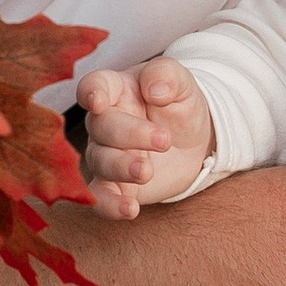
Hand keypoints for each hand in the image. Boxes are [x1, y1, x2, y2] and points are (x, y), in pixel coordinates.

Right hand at [80, 57, 214, 220]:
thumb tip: (154, 89)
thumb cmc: (179, 106)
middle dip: (129, 134)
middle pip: (101, 126)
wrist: (193, 142)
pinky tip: (130, 209)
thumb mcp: (182, 83)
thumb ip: (167, 75)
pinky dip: (110, 205)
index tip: (99, 102)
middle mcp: (104, 122)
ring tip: (147, 171)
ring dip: (122, 167)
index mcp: (116, 90)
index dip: (92, 93)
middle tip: (163, 140)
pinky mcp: (113, 184)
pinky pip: (100, 198)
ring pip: (100, 161)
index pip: (94, 85)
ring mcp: (106, 154)